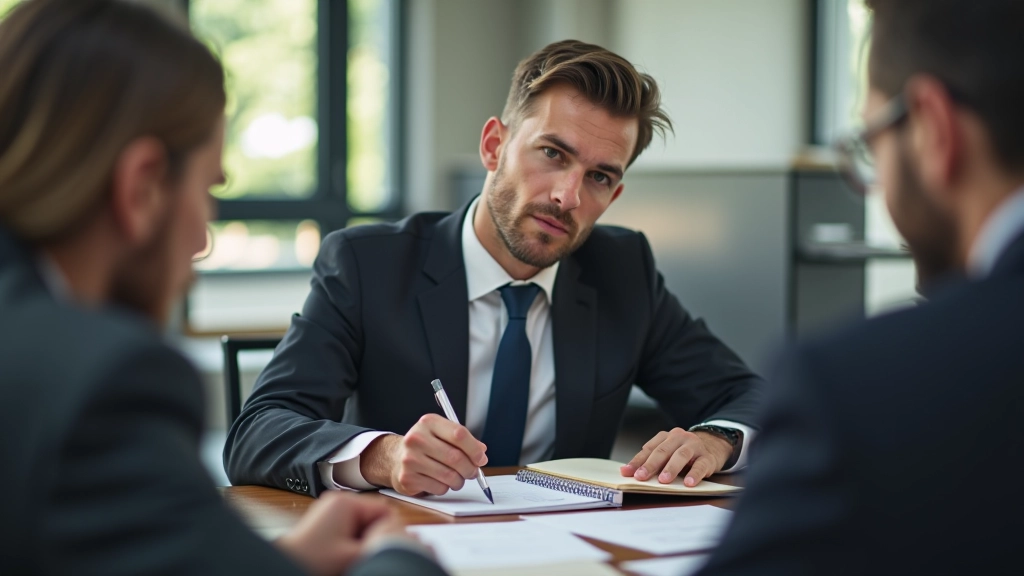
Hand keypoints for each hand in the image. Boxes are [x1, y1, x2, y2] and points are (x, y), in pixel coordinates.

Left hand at [275, 491, 398, 575]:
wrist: (283, 567)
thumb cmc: (311, 561)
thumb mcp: (354, 555)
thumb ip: (383, 545)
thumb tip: (410, 541)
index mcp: (346, 502)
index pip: (386, 511)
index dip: (391, 532)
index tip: (385, 548)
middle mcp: (338, 502)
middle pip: (375, 519)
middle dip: (375, 538)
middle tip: (366, 556)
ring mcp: (332, 513)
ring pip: (364, 527)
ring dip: (364, 544)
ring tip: (353, 559)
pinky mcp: (327, 524)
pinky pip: (352, 532)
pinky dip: (353, 546)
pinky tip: (346, 558)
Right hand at [360, 414, 487, 495]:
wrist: (396, 458)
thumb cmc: (426, 446)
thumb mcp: (442, 434)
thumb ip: (463, 441)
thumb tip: (481, 453)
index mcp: (428, 423)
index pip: (458, 434)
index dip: (474, 449)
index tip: (481, 458)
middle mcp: (416, 438)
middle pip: (455, 457)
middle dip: (470, 468)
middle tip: (473, 472)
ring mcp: (410, 459)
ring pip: (449, 476)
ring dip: (459, 480)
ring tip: (457, 478)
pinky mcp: (407, 478)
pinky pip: (439, 488)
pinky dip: (445, 488)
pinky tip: (440, 481)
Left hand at [619, 428, 732, 486]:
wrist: (712, 445)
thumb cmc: (684, 453)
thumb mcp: (667, 453)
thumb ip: (650, 461)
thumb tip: (629, 472)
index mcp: (666, 437)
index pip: (648, 449)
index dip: (637, 461)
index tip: (627, 473)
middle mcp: (679, 438)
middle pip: (662, 451)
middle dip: (650, 465)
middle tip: (641, 477)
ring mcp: (694, 446)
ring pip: (681, 455)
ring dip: (671, 468)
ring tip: (664, 480)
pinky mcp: (707, 457)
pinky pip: (700, 465)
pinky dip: (695, 474)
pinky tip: (689, 483)